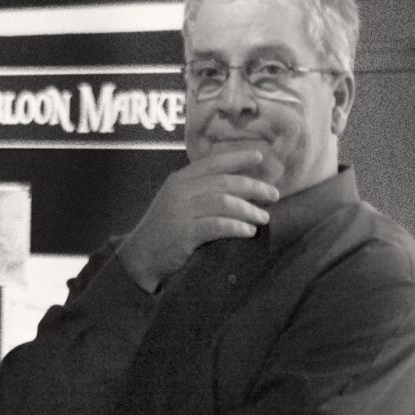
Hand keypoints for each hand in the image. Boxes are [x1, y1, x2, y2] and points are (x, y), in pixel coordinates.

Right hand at [118, 150, 279, 291]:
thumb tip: (238, 186)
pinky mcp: (185, 233)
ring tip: (264, 218)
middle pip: (225, 182)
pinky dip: (237, 227)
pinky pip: (218, 226)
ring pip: (224, 203)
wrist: (140, 256)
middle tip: (273, 195)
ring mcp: (181, 212)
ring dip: (249, 210)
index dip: (238, 158)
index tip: (260, 158)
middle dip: (253, 188)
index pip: (214, 162)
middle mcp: (181, 191)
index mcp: (180, 179)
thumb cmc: (166, 228)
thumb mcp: (178, 201)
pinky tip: (249, 231)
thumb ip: (200, 189)